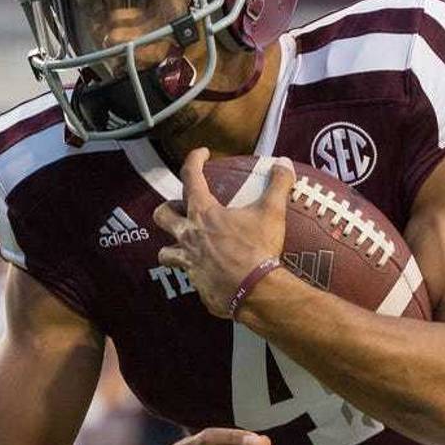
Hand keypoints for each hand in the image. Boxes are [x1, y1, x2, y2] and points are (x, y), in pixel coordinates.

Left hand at [154, 148, 295, 317]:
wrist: (256, 291)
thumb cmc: (258, 248)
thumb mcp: (272, 212)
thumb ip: (277, 185)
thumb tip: (283, 162)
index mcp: (204, 214)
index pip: (191, 178)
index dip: (194, 160)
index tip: (202, 153)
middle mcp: (189, 237)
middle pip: (161, 216)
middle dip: (167, 208)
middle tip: (181, 208)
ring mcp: (190, 264)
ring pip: (165, 253)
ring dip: (171, 248)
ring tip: (184, 246)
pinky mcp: (199, 287)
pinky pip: (193, 280)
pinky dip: (200, 276)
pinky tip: (212, 276)